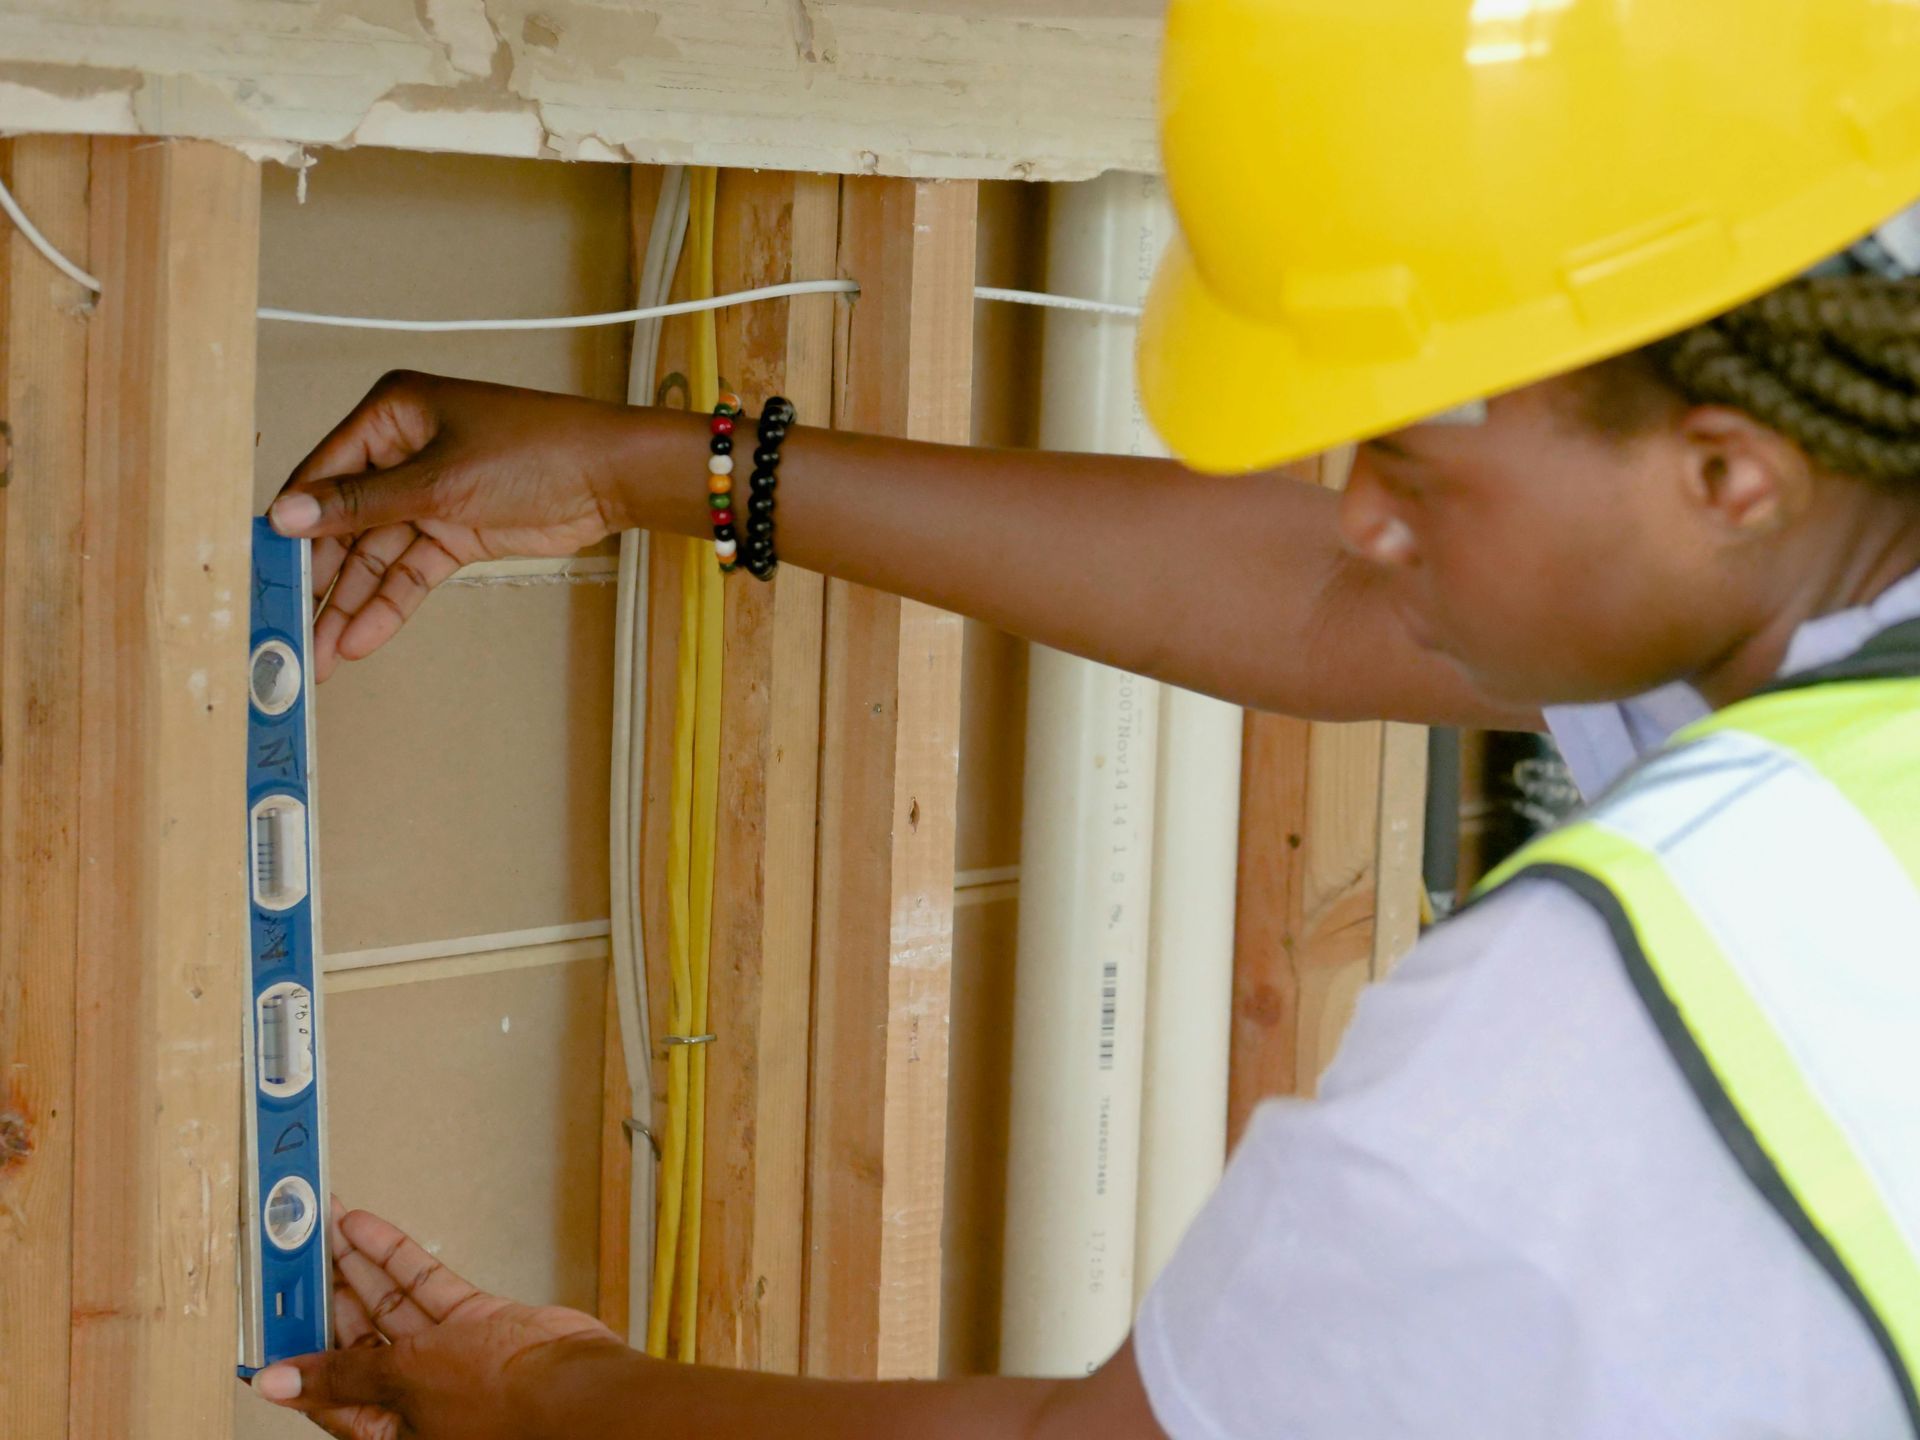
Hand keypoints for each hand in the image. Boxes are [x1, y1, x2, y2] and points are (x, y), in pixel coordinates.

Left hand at [254, 1201, 627, 1439]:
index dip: (292, 1353)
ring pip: (388, 1304)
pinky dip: (397, 1257)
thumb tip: (276, 1381)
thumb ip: (341, 1376)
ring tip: (322, 1230)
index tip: (268, 1313)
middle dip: (326, 1295)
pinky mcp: (475, 1322)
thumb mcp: (405, 1385)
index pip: (324, 1388)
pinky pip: (426, 1285)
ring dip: (356, 1266)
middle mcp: (412, 1393)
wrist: (575, 1388)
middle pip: (354, 1339)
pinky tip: (368, 1232)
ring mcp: (445, 1354)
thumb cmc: (501, 1409)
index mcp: (385, 1428)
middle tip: (296, 1254)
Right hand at [268, 372, 638, 679]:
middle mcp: (402, 451)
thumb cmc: (536, 450)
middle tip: (287, 627)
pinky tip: (362, 638)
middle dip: (319, 578)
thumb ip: (360, 505)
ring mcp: (428, 495)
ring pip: (375, 555)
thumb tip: (288, 515)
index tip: (263, 572)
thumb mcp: (438, 480)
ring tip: (320, 655)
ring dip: (351, 604)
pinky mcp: (454, 532)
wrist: (610, 476)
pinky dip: (389, 603)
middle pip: (344, 522)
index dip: (293, 526)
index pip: (323, 474)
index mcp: (391, 415)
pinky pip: (410, 570)